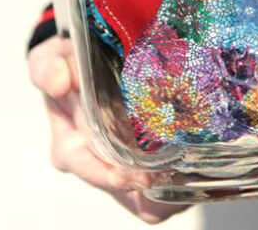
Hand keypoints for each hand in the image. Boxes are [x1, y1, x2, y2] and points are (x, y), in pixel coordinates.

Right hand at [28, 36, 187, 223]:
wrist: (90, 61)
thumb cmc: (68, 67)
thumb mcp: (51, 60)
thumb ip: (48, 68)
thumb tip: (59, 81)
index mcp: (73, 146)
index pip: (91, 171)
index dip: (112, 177)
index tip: (135, 176)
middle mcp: (102, 162)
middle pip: (128, 194)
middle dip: (154, 191)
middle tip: (179, 176)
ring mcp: (129, 163)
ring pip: (154, 196)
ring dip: (178, 187)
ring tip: (202, 174)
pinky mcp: (154, 157)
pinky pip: (172, 181)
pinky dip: (190, 175)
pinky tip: (208, 163)